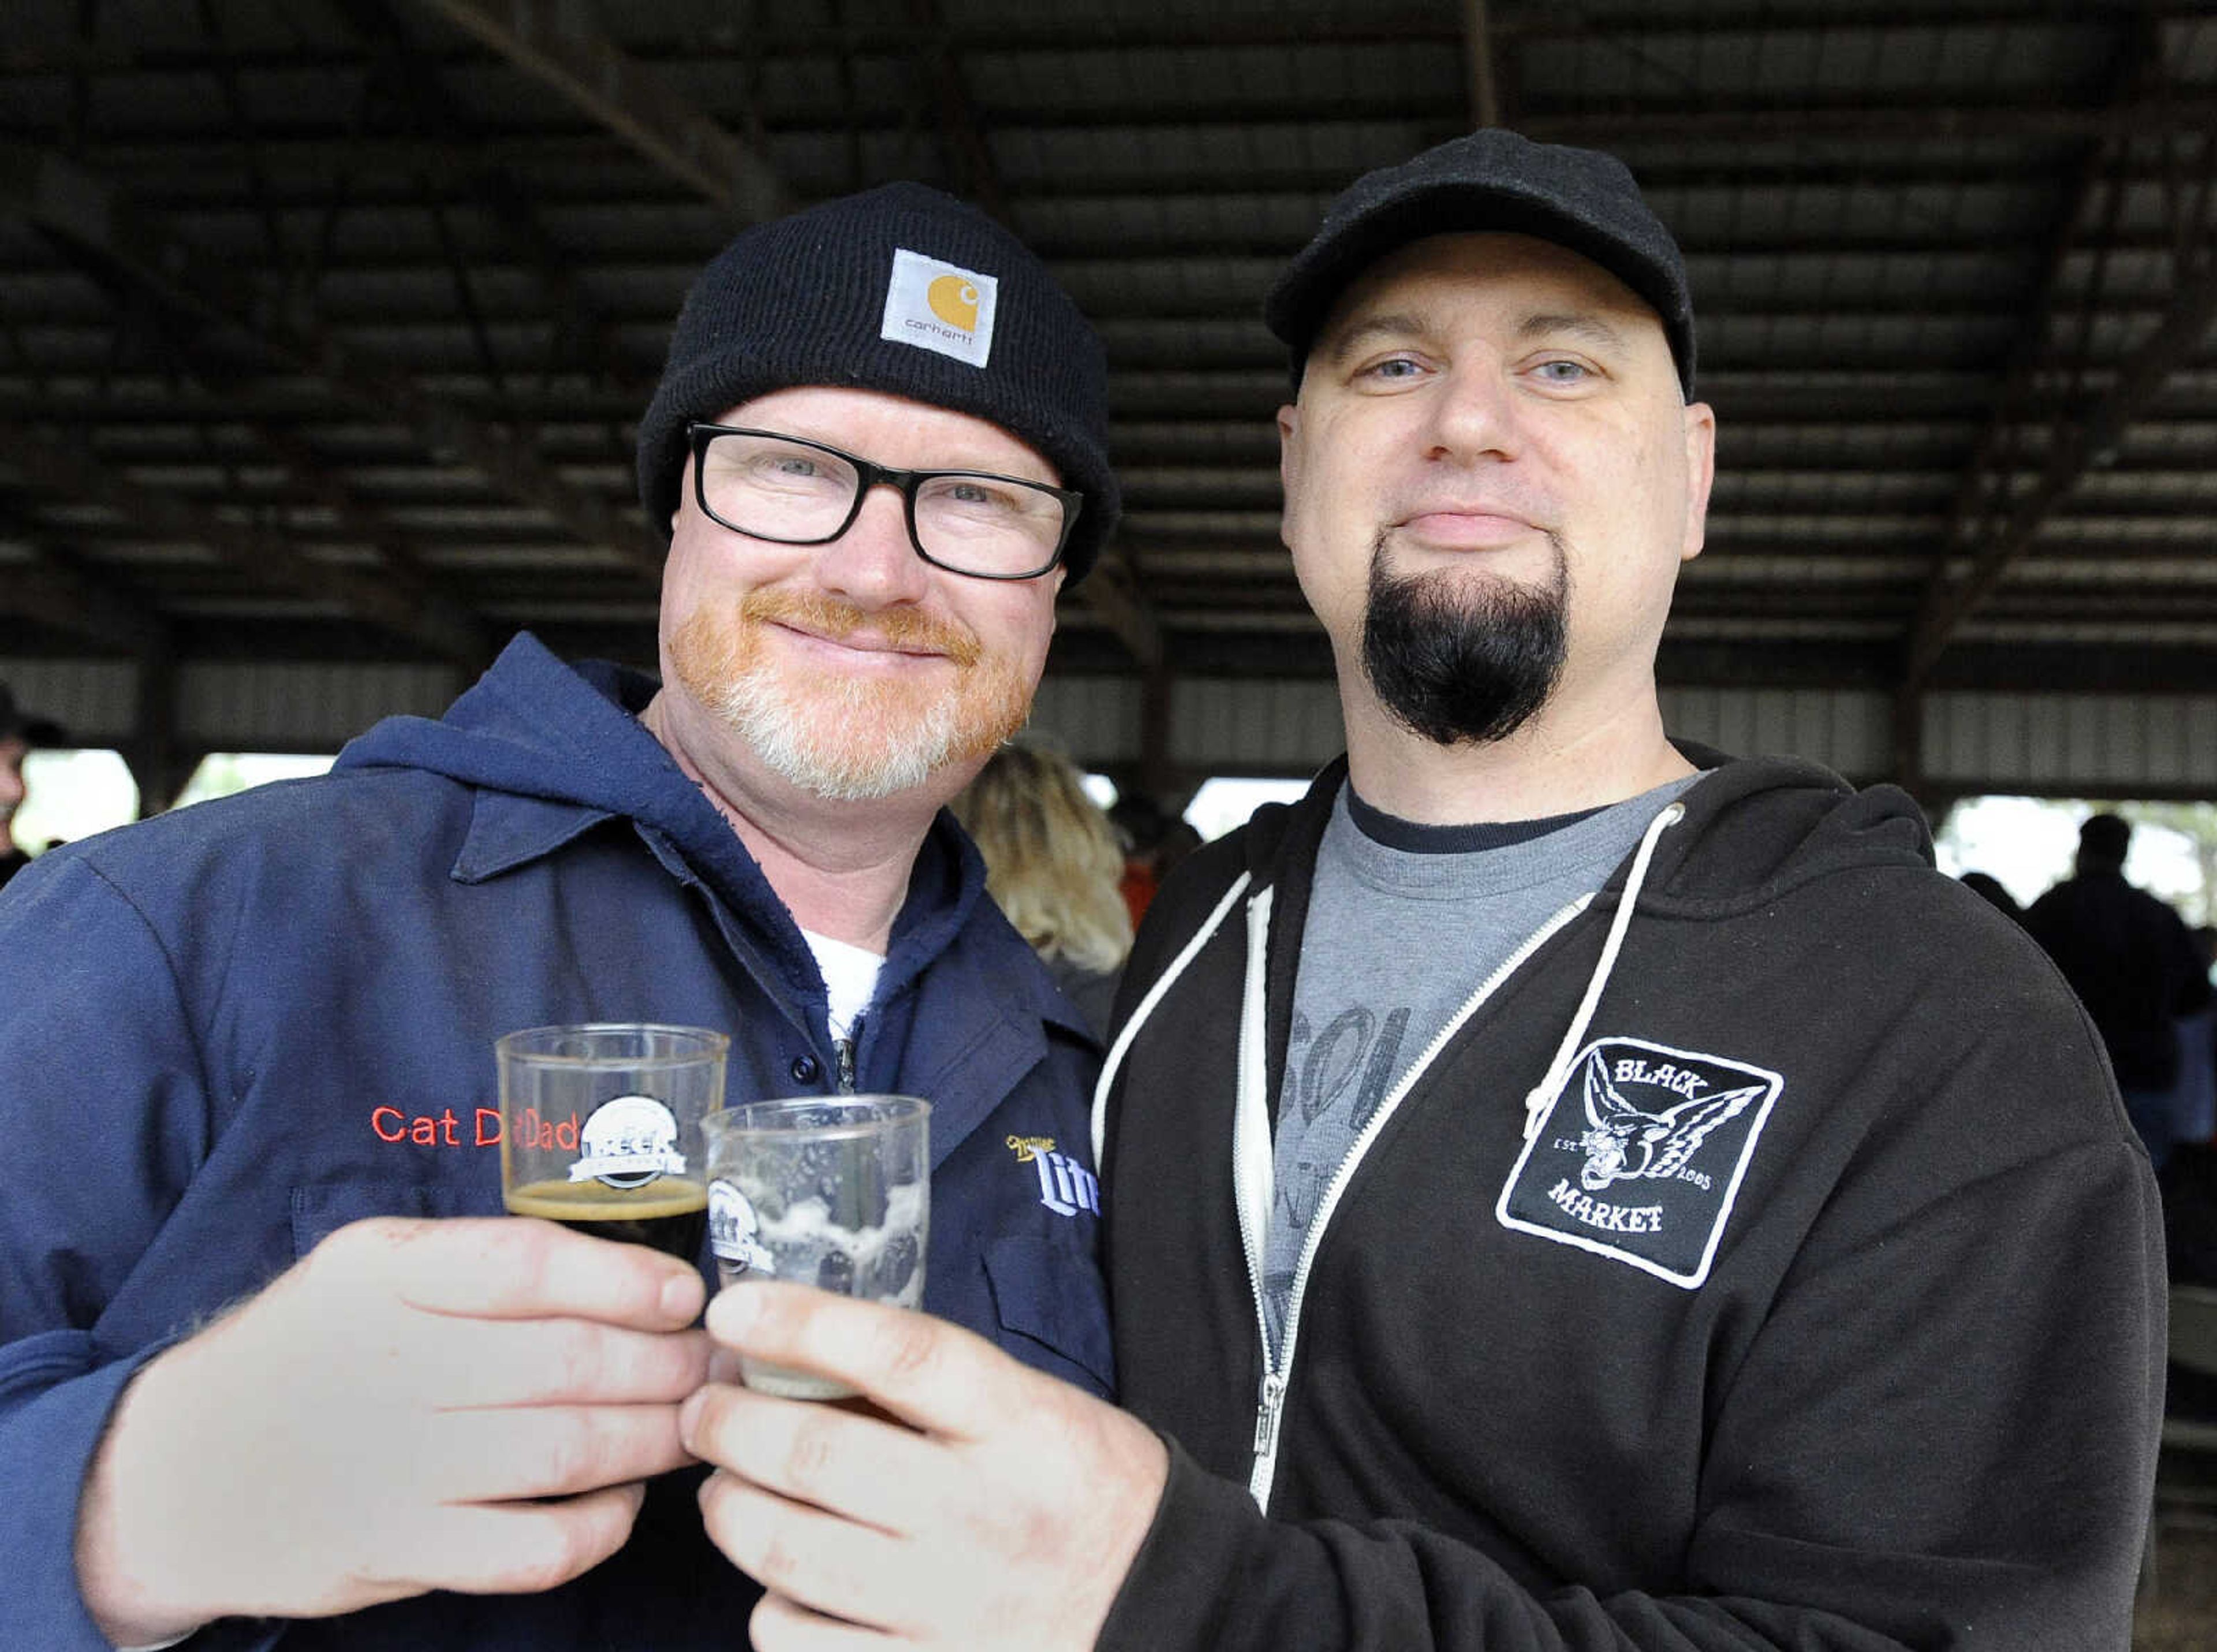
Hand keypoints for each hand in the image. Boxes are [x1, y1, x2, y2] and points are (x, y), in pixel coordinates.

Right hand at [75, 1215, 710, 1643]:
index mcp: (383, 1274)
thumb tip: (634, 1277)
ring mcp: (388, 1465)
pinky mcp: (393, 1550)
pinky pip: (532, 1549)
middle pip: (571, 1363)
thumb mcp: (370, 1267)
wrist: (179, 1471)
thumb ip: (483, 1262)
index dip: (629, 1279)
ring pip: (567, 1453)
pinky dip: (599, 1528)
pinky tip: (621, 1501)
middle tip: (713, 1367)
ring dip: (653, 1440)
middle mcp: (386, 1363)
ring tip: (691, 1425)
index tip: (687, 1295)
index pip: (530, 1266)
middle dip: (670, 1366)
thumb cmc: (310, 1352)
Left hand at [684, 1281, 1166, 1650]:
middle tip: (704, 1409)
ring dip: (729, 1509)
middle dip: (729, 1423)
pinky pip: (797, 1640)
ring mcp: (951, 1605)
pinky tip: (782, 1580)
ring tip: (724, 1489)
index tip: (735, 1307)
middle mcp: (982, 1513)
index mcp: (1017, 1424)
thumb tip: (796, 1356)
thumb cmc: (1076, 1487)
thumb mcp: (1031, 1407)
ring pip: (786, 1551)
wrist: (1154, 1606)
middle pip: (817, 1456)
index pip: (898, 1355)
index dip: (803, 1323)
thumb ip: (930, 1387)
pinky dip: (768, 1604)